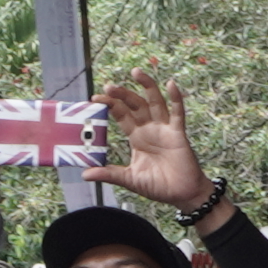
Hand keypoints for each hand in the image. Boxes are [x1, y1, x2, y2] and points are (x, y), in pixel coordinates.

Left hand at [83, 76, 213, 220]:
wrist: (181, 194)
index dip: (110, 105)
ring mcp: (164, 129)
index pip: (121, 115)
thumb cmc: (158, 186)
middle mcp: (149, 129)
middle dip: (123, 94)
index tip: (95, 98)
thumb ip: (109, 174)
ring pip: (154, 102)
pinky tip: (171, 85)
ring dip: (147, 86)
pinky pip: (177, 113)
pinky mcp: (178, 133)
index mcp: (137, 137)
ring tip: (136, 72)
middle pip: (134, 105)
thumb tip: (85, 174)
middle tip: (109, 86)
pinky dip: (175, 99)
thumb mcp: (129, 179)